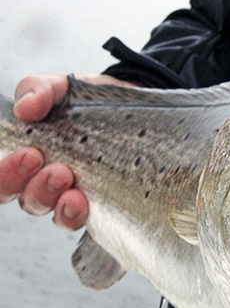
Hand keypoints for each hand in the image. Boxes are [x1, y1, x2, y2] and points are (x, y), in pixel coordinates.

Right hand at [0, 74, 134, 228]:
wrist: (138, 108)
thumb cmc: (91, 103)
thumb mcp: (64, 88)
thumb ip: (40, 90)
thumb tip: (25, 107)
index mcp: (28, 154)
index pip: (3, 174)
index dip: (5, 172)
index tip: (27, 153)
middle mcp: (44, 180)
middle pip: (21, 196)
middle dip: (27, 183)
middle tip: (48, 164)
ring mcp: (71, 194)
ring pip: (47, 209)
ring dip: (51, 198)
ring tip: (67, 178)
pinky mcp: (98, 204)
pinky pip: (76, 219)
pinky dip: (73, 214)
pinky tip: (81, 202)